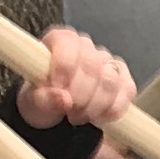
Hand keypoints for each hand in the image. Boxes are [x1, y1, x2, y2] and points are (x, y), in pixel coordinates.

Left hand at [16, 23, 135, 132]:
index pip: (67, 42)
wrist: (56, 114)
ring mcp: (107, 62)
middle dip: (80, 93)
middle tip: (68, 111)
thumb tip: (63, 99)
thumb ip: (43, 99)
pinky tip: (98, 118)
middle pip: (91, 64)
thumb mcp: (32, 102)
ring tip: (79, 116)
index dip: (64, 64)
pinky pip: (126, 92)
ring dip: (95, 104)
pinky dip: (112, 109)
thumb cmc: (43, 100)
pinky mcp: (124, 80)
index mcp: (59, 41)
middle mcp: (85, 47)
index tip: (58, 88)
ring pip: (110, 79)